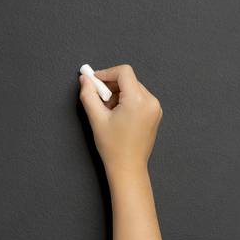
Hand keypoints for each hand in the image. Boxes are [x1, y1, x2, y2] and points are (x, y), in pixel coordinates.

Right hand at [78, 63, 162, 177]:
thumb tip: (85, 80)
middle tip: (99, 101)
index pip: (123, 72)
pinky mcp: (155, 114)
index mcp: (138, 100)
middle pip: (128, 80)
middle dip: (111, 86)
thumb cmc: (113, 147)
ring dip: (119, 94)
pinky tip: (119, 116)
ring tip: (109, 112)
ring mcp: (155, 108)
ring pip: (134, 89)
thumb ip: (89, 95)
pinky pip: (140, 98)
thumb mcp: (97, 119)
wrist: (128, 168)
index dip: (106, 73)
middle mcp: (150, 101)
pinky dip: (127, 101)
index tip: (94, 81)